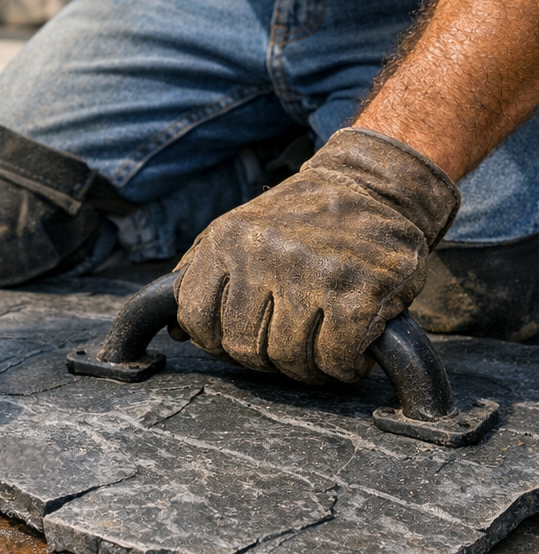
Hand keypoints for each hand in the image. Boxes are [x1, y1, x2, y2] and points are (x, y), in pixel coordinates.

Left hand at [172, 128, 460, 382]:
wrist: (376, 185)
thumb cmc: (302, 218)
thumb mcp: (237, 229)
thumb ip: (200, 273)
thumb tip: (176, 330)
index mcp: (228, 241)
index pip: (197, 319)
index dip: (216, 342)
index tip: (240, 340)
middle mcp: (266, 255)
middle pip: (243, 346)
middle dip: (264, 357)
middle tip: (287, 346)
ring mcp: (314, 275)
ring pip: (288, 358)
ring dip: (306, 367)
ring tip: (319, 349)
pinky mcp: (360, 293)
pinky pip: (334, 359)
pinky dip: (343, 367)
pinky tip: (350, 352)